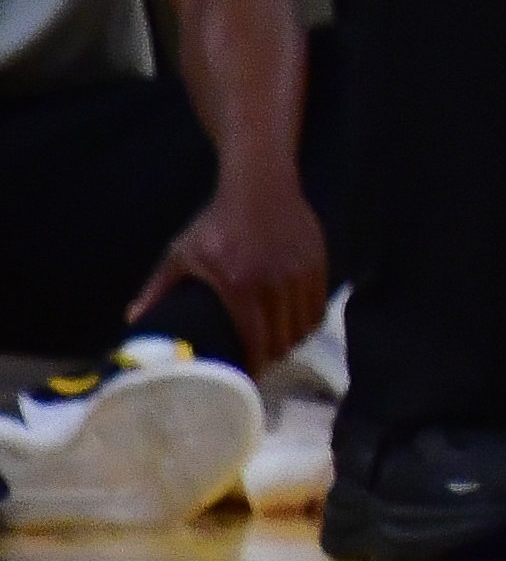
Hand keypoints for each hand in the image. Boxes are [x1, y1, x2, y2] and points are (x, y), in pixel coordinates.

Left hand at [138, 174, 327, 372]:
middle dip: (271, 356)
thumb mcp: (183, 253)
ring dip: (291, 340)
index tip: (242, 377)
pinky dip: (308, 319)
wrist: (259, 183)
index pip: (256, 341)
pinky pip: (319, 304)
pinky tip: (294, 320)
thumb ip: (159, 288)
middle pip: (283, 339)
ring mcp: (301, 272)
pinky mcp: (318, 262)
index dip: (252, 365)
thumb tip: (132, 320)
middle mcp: (276, 284)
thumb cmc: (217, 222)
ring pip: (305, 324)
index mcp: (240, 286)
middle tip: (258, 360)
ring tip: (277, 343)